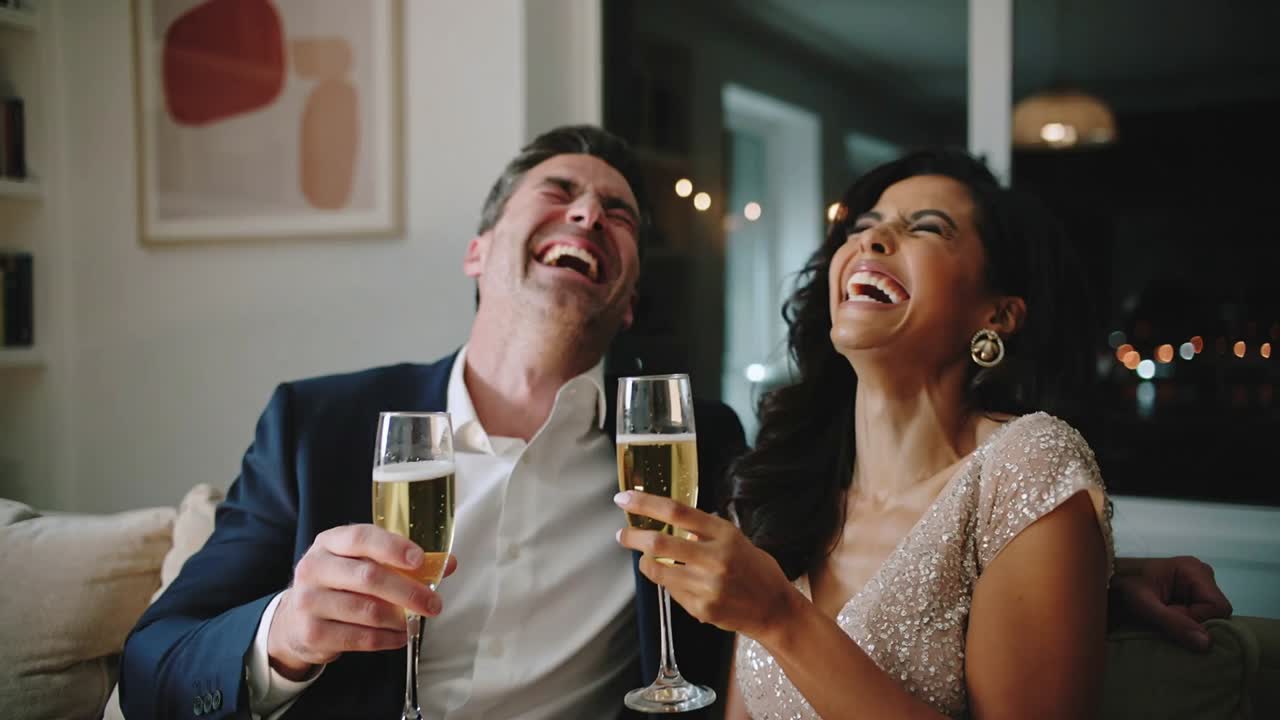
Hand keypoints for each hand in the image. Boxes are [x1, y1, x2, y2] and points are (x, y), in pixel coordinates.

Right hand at [268, 524, 457, 678]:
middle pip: (368, 576)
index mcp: (329, 542)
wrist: (295, 620)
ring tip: (414, 621)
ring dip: (399, 618)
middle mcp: (314, 568)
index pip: (361, 537)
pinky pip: (360, 637)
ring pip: (366, 610)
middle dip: (408, 591)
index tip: (420, 560)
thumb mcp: (361, 563)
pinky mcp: (312, 632)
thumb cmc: (339, 584)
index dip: (393, 547)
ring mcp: (309, 601)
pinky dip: (387, 639)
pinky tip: (399, 636)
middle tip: (433, 603)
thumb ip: (403, 561)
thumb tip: (448, 564)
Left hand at [613, 491, 797, 641]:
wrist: (775, 609)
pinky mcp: (702, 608)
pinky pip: (672, 592)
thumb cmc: (755, 569)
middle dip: (633, 537)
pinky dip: (668, 584)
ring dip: (647, 564)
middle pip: (660, 542)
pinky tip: (681, 583)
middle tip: (622, 534)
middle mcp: (715, 558)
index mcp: (724, 533)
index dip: (646, 503)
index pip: (677, 512)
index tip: (624, 499)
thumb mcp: (735, 539)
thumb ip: (703, 531)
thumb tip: (668, 522)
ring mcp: (708, 585)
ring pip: (659, 571)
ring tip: (647, 561)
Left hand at [1111, 556, 1232, 651]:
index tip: (1170, 617)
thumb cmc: (1124, 589)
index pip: (1217, 607)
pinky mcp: (1194, 592)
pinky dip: (1186, 619)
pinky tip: (1169, 614)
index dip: (1198, 620)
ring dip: (1189, 622)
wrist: (1111, 583)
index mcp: (1194, 570)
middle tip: (1165, 617)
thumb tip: (1207, 643)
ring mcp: (1199, 582)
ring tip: (1164, 615)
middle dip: (1194, 621)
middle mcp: (1202, 573)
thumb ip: (1174, 623)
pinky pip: (1201, 613)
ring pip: (1210, 615)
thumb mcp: (1145, 606)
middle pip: (1216, 611)